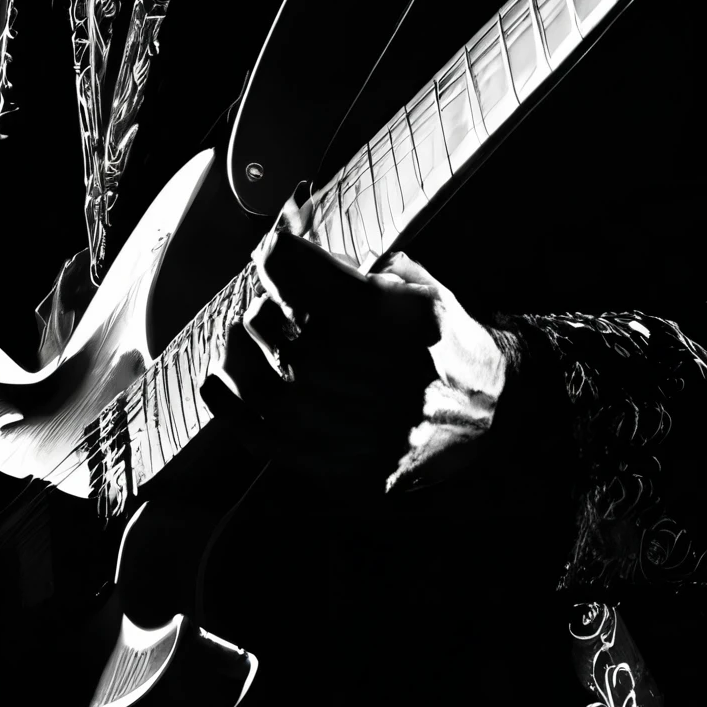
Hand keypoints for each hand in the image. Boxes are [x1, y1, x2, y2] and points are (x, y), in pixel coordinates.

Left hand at [201, 206, 508, 492]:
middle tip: (272, 298)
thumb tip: (289, 241)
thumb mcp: (415, 285)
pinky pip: (267, 437)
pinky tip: (217, 382)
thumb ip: (353, 267)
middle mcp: (374, 374)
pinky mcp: (344, 466)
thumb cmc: (444, 338)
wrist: (489, 412)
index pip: (305, 274)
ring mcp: (358, 427)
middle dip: (266, 303)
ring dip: (242, 350)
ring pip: (266, 382)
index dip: (280, 249)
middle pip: (278, 326)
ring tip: (242, 334)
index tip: (274, 244)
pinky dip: (231, 408)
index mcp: (394, 319)